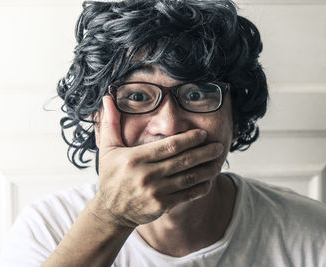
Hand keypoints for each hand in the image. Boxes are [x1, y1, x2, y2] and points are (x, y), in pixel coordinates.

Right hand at [92, 95, 223, 227]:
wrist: (111, 210)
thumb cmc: (111, 176)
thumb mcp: (107, 149)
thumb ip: (111, 123)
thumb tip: (108, 97)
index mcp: (135, 158)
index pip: (169, 146)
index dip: (189, 139)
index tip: (202, 134)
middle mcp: (146, 174)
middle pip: (183, 161)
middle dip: (204, 152)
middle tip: (218, 146)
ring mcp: (155, 191)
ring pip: (188, 178)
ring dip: (206, 170)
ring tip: (218, 162)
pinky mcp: (161, 205)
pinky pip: (186, 195)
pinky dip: (200, 188)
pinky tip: (209, 181)